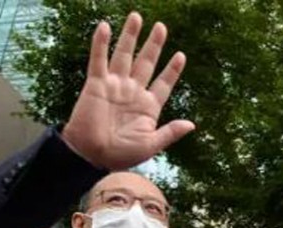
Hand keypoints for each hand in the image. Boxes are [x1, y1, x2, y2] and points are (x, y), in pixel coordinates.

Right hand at [62, 12, 195, 169]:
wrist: (91, 155)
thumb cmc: (120, 155)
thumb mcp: (150, 145)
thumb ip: (170, 133)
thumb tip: (191, 124)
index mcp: (148, 106)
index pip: (163, 83)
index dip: (172, 70)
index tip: (181, 55)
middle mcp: (132, 92)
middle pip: (146, 63)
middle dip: (153, 45)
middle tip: (161, 26)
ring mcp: (114, 86)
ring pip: (124, 55)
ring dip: (130, 36)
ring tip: (137, 16)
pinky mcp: (96, 84)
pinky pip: (99, 59)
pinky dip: (101, 43)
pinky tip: (105, 26)